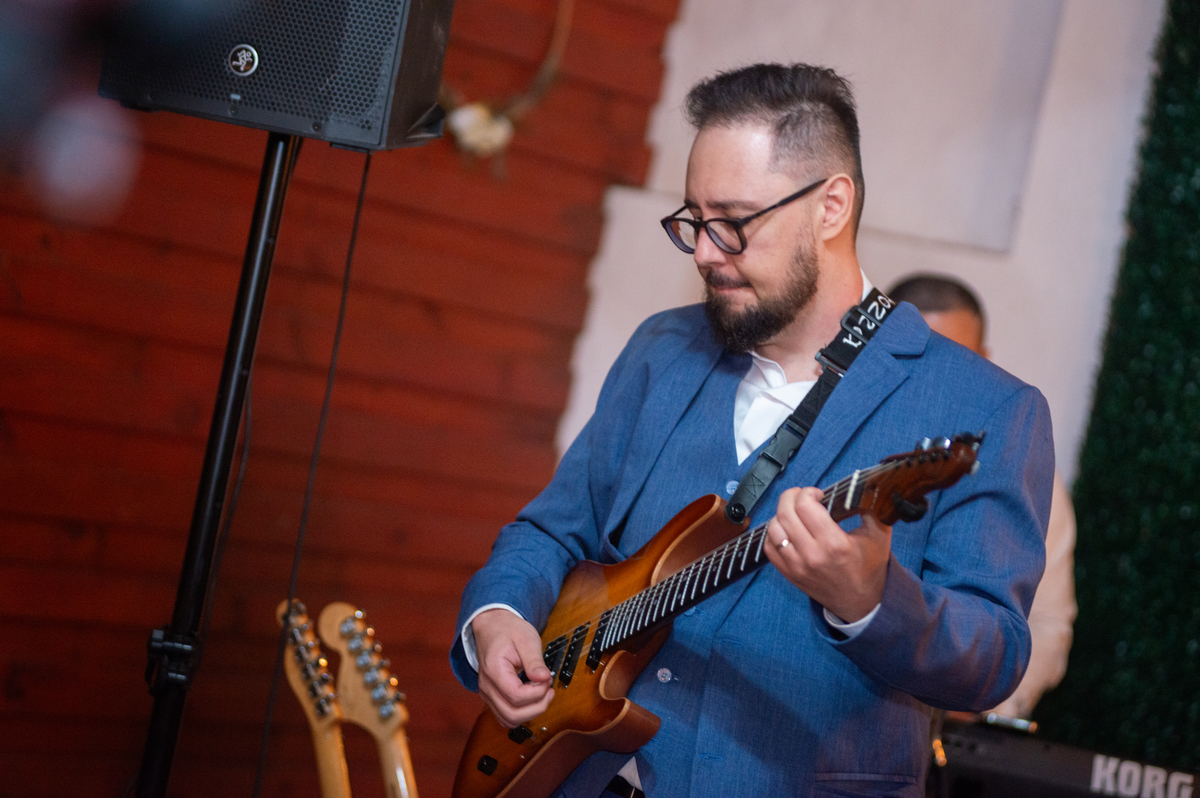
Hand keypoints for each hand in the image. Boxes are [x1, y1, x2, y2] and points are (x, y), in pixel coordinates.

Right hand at [472, 608, 554, 727]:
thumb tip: (544, 678)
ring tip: (543, 694)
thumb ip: (535, 660)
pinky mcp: (491, 697)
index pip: (516, 696)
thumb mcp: (526, 639)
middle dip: (537, 707)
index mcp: (494, 670)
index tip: (547, 678)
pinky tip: (532, 698)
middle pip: (511, 714)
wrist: (492, 627)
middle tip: (549, 690)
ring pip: (508, 720)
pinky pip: (506, 716)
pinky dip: (522, 713)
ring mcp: (487, 694)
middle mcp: (487, 687)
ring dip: (530, 712)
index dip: (537, 692)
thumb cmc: (508, 630)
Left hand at [764, 486, 891, 621]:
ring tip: (793, 512)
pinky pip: (768, 547)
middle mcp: (812, 555)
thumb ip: (871, 507)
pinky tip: (786, 529)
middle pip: (785, 513)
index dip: (808, 492)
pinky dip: (773, 534)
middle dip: (790, 497)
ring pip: (773, 529)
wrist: (862, 603)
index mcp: (835, 543)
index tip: (817, 494)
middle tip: (801, 496)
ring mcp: (797, 566)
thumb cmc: (870, 567)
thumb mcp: (879, 534)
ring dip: (780, 514)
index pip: (805, 506)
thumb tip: (862, 485)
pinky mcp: (789, 574)